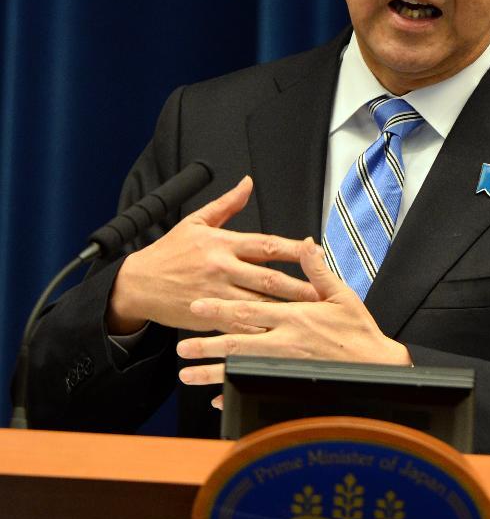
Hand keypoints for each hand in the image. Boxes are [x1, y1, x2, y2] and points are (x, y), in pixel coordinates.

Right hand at [107, 176, 318, 333]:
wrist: (137, 283)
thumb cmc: (168, 252)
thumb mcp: (196, 222)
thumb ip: (227, 204)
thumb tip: (247, 183)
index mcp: (223, 243)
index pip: (266, 244)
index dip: (295, 249)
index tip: (317, 252)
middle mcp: (222, 268)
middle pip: (268, 278)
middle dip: (299, 287)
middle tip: (324, 293)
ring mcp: (215, 294)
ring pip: (257, 304)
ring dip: (285, 311)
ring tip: (309, 316)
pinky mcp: (207, 316)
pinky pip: (238, 324)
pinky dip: (258, 330)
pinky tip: (278, 335)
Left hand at [177, 237, 411, 407]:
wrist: (379, 367)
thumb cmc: (359, 331)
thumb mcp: (341, 295)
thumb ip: (318, 270)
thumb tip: (305, 244)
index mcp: (294, 316)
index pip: (249, 310)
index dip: (220, 308)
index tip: (197, 306)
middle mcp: (285, 341)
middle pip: (237, 341)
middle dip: (206, 344)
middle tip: (181, 346)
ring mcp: (285, 365)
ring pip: (241, 369)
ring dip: (211, 373)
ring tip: (187, 374)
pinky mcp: (290, 382)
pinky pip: (257, 389)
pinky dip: (235, 394)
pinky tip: (216, 398)